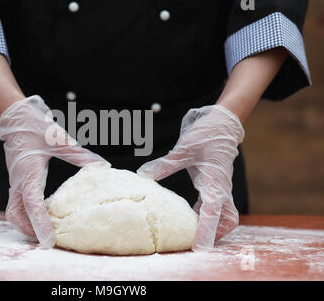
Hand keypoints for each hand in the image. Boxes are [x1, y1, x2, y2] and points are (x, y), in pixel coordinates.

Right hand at [0, 95, 109, 247]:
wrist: (16, 116)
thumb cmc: (36, 126)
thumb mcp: (60, 139)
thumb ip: (81, 155)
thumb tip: (103, 167)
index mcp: (28, 172)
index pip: (32, 204)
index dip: (40, 223)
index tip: (48, 240)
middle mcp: (18, 181)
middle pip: (16, 215)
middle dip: (29, 230)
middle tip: (47, 240)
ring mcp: (15, 181)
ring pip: (13, 212)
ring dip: (26, 224)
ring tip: (44, 232)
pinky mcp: (17, 180)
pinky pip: (16, 204)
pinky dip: (26, 214)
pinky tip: (41, 215)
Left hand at [137, 105, 244, 250]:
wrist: (222, 123)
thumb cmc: (206, 134)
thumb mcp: (183, 149)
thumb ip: (164, 164)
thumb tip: (142, 175)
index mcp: (215, 182)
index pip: (213, 212)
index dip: (206, 230)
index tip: (200, 246)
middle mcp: (220, 188)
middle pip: (227, 220)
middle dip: (216, 233)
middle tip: (196, 242)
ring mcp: (219, 187)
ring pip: (222, 214)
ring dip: (211, 225)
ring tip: (189, 233)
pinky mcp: (214, 184)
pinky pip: (212, 205)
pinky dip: (203, 214)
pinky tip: (188, 215)